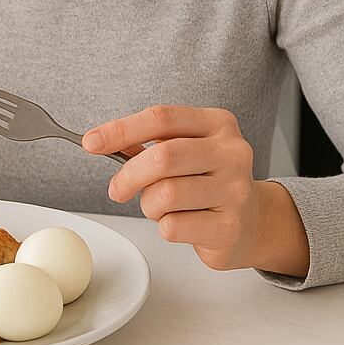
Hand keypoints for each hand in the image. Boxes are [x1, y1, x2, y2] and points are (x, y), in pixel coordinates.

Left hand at [84, 105, 297, 272]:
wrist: (251, 222)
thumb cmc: (208, 182)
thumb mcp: (185, 150)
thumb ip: (149, 143)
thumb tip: (100, 141)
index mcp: (218, 124)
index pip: (162, 117)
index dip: (121, 129)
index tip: (92, 142)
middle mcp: (232, 152)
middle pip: (162, 156)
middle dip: (128, 175)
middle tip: (117, 189)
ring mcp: (235, 190)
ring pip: (165, 194)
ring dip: (148, 205)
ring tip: (158, 207)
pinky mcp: (230, 227)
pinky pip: (173, 226)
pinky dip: (163, 226)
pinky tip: (179, 223)